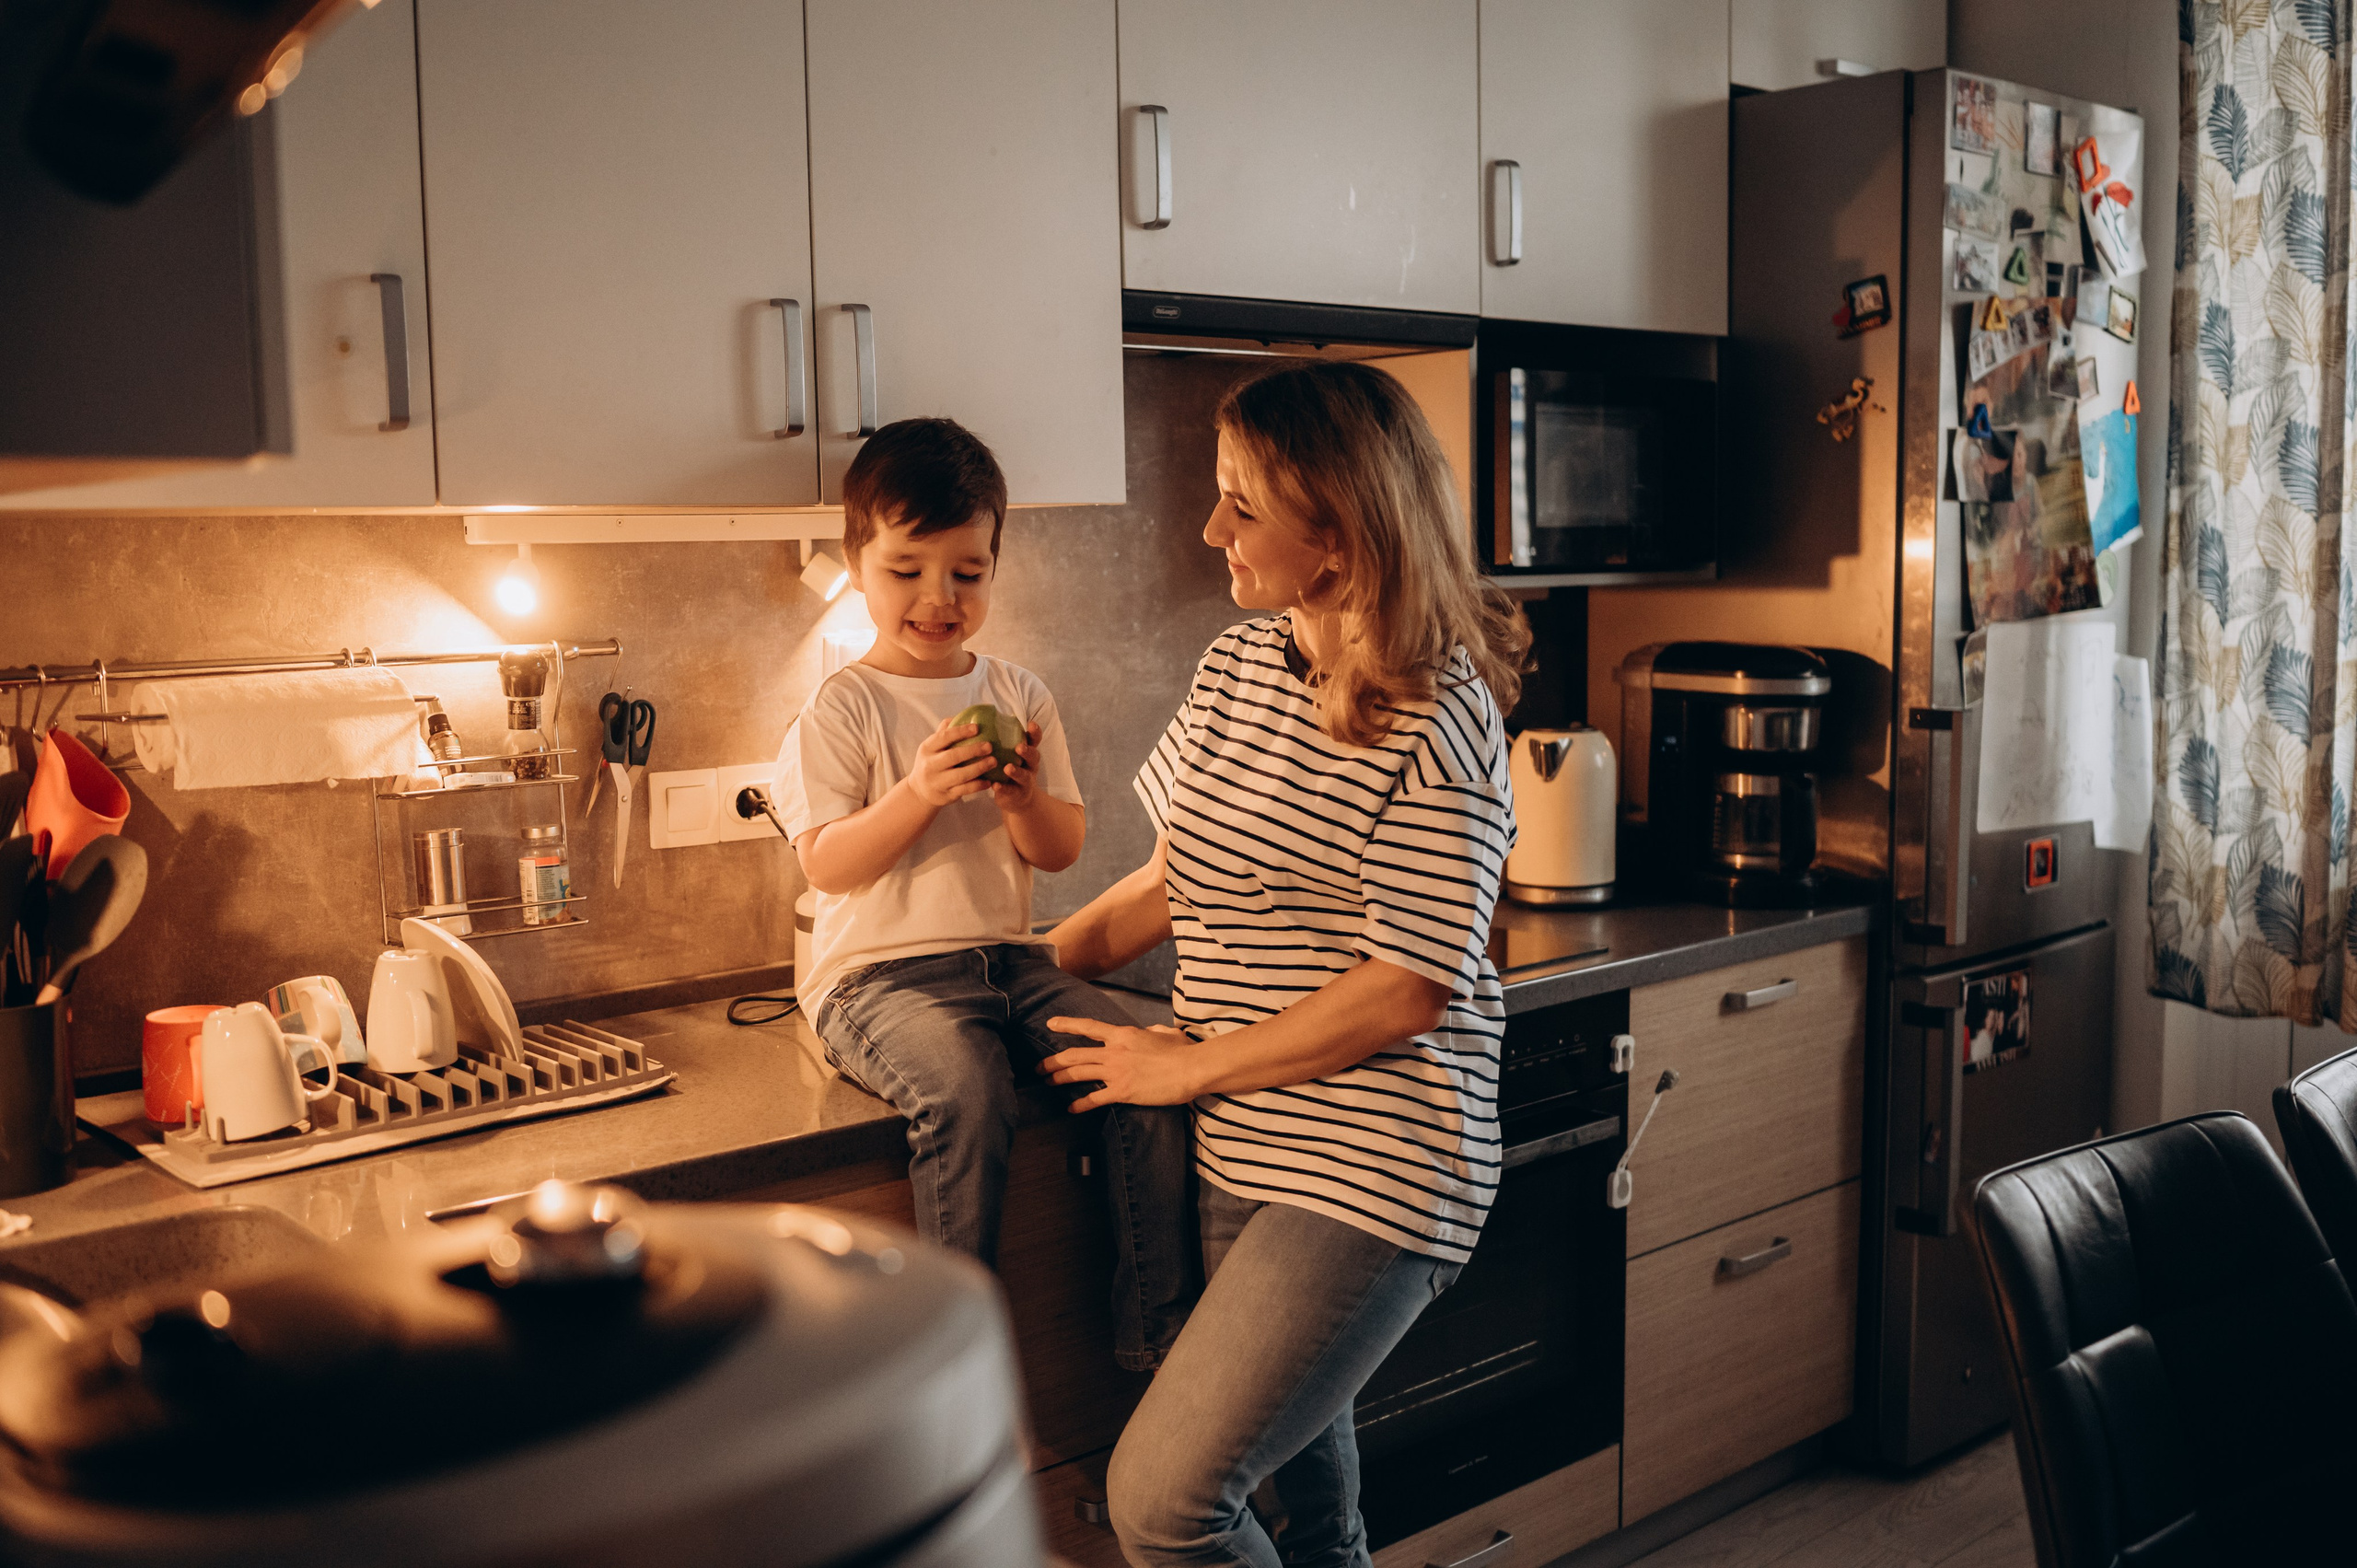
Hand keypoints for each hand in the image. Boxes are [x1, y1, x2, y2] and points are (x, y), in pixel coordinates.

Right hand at [906, 717, 997, 807]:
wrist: (920, 791)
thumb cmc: (932, 762)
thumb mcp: (931, 747)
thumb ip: (945, 731)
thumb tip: (965, 715)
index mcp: (927, 748)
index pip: (944, 737)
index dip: (961, 731)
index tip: (977, 727)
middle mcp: (930, 765)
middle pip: (953, 756)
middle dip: (973, 750)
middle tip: (990, 746)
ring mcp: (938, 782)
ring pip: (961, 775)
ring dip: (979, 767)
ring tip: (994, 761)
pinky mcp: (947, 795)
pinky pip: (965, 790)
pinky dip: (978, 785)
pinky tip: (990, 781)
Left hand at [990, 722, 1043, 811]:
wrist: (1017, 799)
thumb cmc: (1008, 769)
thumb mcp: (1009, 754)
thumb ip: (1000, 739)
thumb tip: (977, 719)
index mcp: (1027, 752)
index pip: (1034, 740)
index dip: (1035, 732)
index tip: (1031, 724)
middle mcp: (1030, 766)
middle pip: (1034, 757)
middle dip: (1028, 751)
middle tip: (1019, 747)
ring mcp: (1025, 781)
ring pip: (1025, 775)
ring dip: (1017, 771)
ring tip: (1008, 768)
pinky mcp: (1017, 794)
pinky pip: (1011, 791)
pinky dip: (1003, 788)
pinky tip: (995, 786)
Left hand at [1041, 1017, 1198, 1111]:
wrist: (1190, 1068)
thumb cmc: (1182, 1051)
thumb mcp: (1166, 1034)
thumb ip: (1154, 1031)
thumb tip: (1153, 1032)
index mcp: (1123, 1034)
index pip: (1088, 1027)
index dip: (1067, 1025)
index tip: (1050, 1024)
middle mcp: (1114, 1051)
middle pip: (1075, 1054)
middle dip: (1053, 1061)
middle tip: (1040, 1067)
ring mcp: (1116, 1071)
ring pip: (1078, 1073)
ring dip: (1059, 1078)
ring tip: (1048, 1083)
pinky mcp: (1122, 1091)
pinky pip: (1094, 1098)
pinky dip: (1080, 1104)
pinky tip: (1071, 1109)